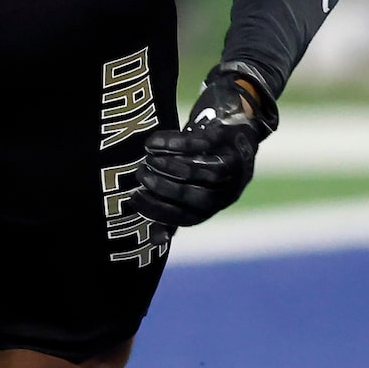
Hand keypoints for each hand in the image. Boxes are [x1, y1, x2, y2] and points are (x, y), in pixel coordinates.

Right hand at [133, 67, 275, 227]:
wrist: (234, 125)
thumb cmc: (206, 162)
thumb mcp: (193, 189)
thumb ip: (175, 212)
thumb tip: (157, 242)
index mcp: (217, 205)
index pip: (189, 217)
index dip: (160, 211)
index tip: (134, 198)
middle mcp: (230, 189)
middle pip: (200, 197)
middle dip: (166, 188)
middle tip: (140, 175)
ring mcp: (233, 163)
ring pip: (203, 171)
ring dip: (171, 166)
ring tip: (147, 158)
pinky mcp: (229, 138)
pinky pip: (200, 143)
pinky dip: (173, 143)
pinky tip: (152, 142)